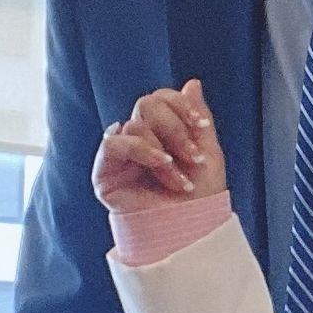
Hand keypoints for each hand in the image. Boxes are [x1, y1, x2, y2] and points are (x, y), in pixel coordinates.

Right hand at [91, 79, 227, 214]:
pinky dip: (142, 150)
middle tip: (192, 155)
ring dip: (164, 150)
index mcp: (161, 132)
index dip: (181, 105)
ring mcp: (120, 155)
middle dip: (175, 127)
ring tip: (180, 176)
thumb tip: (192, 82)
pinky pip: (114, 143)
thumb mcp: (207, 152)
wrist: (190, 229)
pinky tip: (162, 166)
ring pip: (135, 124)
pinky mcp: (105, 173)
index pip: (161, 98)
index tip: (201, 126)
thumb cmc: (201, 197)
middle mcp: (138, 139)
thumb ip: (198, 116)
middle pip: (146, 104)